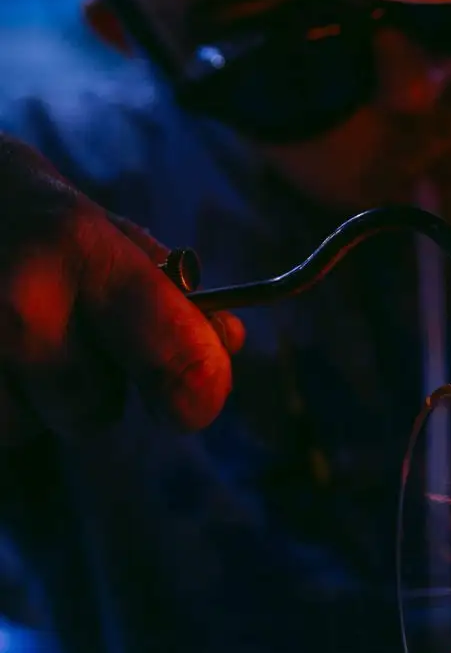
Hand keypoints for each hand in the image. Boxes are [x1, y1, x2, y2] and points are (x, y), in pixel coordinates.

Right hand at [0, 135, 242, 447]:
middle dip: (93, 390)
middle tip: (71, 338)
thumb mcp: (110, 233)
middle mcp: (22, 298)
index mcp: (85, 248)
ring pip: (30, 428)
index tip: (193, 405)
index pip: (169, 345)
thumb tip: (227, 344)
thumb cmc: (38, 225)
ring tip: (13, 337)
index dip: (197, 389)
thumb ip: (175, 294)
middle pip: (92, 412)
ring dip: (32, 400)